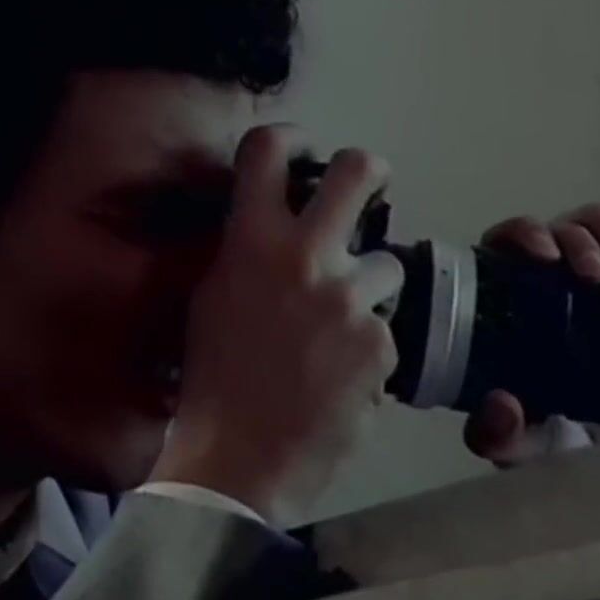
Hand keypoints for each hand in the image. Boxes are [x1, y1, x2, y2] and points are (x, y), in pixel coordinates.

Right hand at [150, 126, 402, 524]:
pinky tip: (341, 380)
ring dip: (371, 292)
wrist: (236, 462)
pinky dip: (371, 353)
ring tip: (340, 334)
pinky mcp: (380, 344)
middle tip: (367, 190)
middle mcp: (303, 257)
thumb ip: (246, 257)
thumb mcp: (212, 303)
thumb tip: (273, 229)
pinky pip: (387, 331)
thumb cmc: (212, 387)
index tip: (304, 152)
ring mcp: (349, 299)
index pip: (269, 149)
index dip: (292, 137)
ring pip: (388, 265)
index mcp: (248, 242)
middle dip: (369, 172)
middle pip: (359, 169)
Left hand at [463, 201, 599, 463]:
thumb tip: (501, 402)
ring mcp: (591, 285)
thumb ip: (496, 434)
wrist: (599, 456)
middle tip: (594, 271)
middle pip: (552, 233)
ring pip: (591, 230)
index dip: (519, 236)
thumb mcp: (515, 444)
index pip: (502, 249)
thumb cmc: (546, 439)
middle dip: (573, 237)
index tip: (541, 254)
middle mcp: (546, 285)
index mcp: (508, 306)